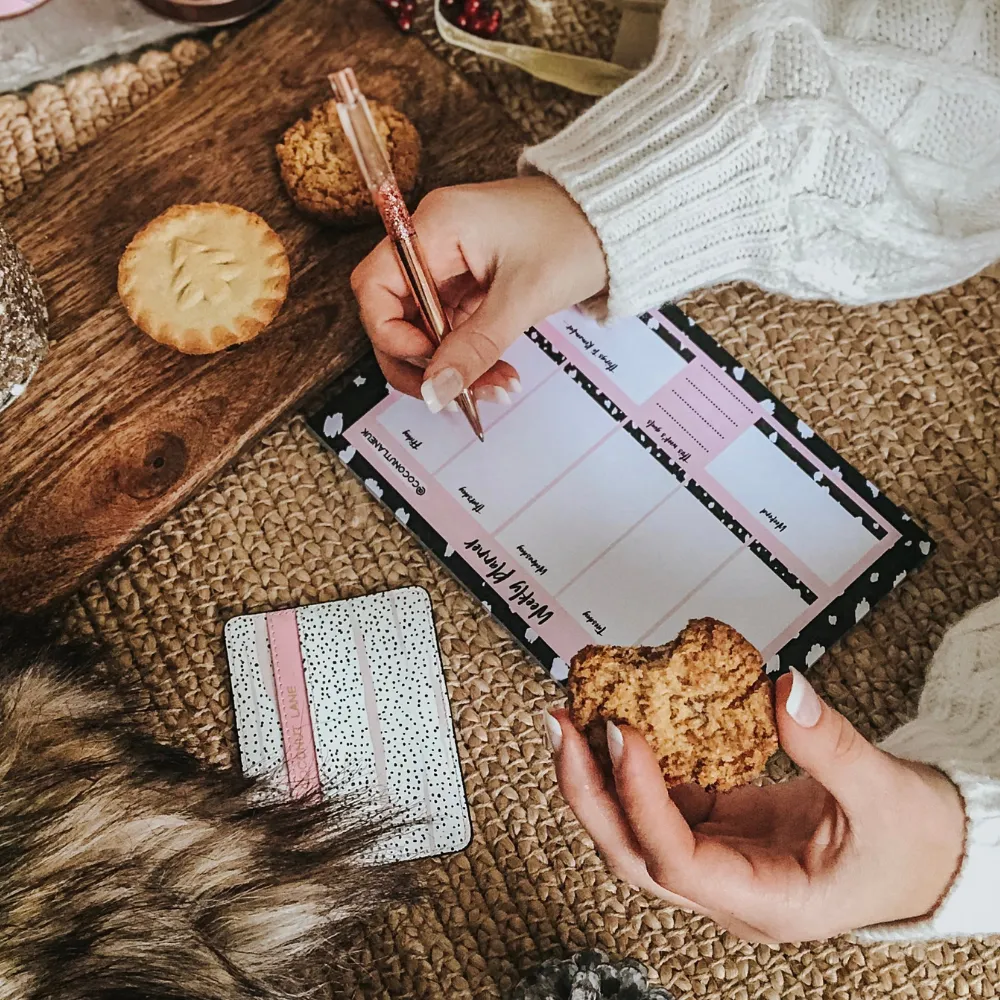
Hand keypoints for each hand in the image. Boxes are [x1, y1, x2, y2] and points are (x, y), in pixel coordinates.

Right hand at [350, 175, 606, 411]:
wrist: (615, 222)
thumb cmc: (574, 236)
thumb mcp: (524, 296)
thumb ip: (475, 346)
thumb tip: (438, 390)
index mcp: (435, 226)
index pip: (374, 286)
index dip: (390, 334)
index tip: (430, 364)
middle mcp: (432, 242)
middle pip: (391, 313)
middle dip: (421, 361)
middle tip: (454, 394)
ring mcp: (448, 264)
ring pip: (422, 328)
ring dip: (449, 365)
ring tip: (494, 388)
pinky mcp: (467, 283)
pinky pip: (449, 328)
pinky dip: (467, 355)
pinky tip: (496, 374)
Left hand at [546, 669, 964, 942]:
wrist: (923, 855)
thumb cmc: (910, 843)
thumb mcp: (886, 795)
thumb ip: (833, 746)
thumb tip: (783, 689)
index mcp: (767, 902)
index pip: (677, 862)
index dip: (640, 801)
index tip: (621, 736)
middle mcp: (727, 890)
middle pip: (632, 854)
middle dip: (588, 791)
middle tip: (562, 725)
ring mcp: (717, 861)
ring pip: (635, 830)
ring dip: (599, 777)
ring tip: (575, 716)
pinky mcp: (717, 829)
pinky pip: (661, 800)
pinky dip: (635, 764)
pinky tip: (622, 721)